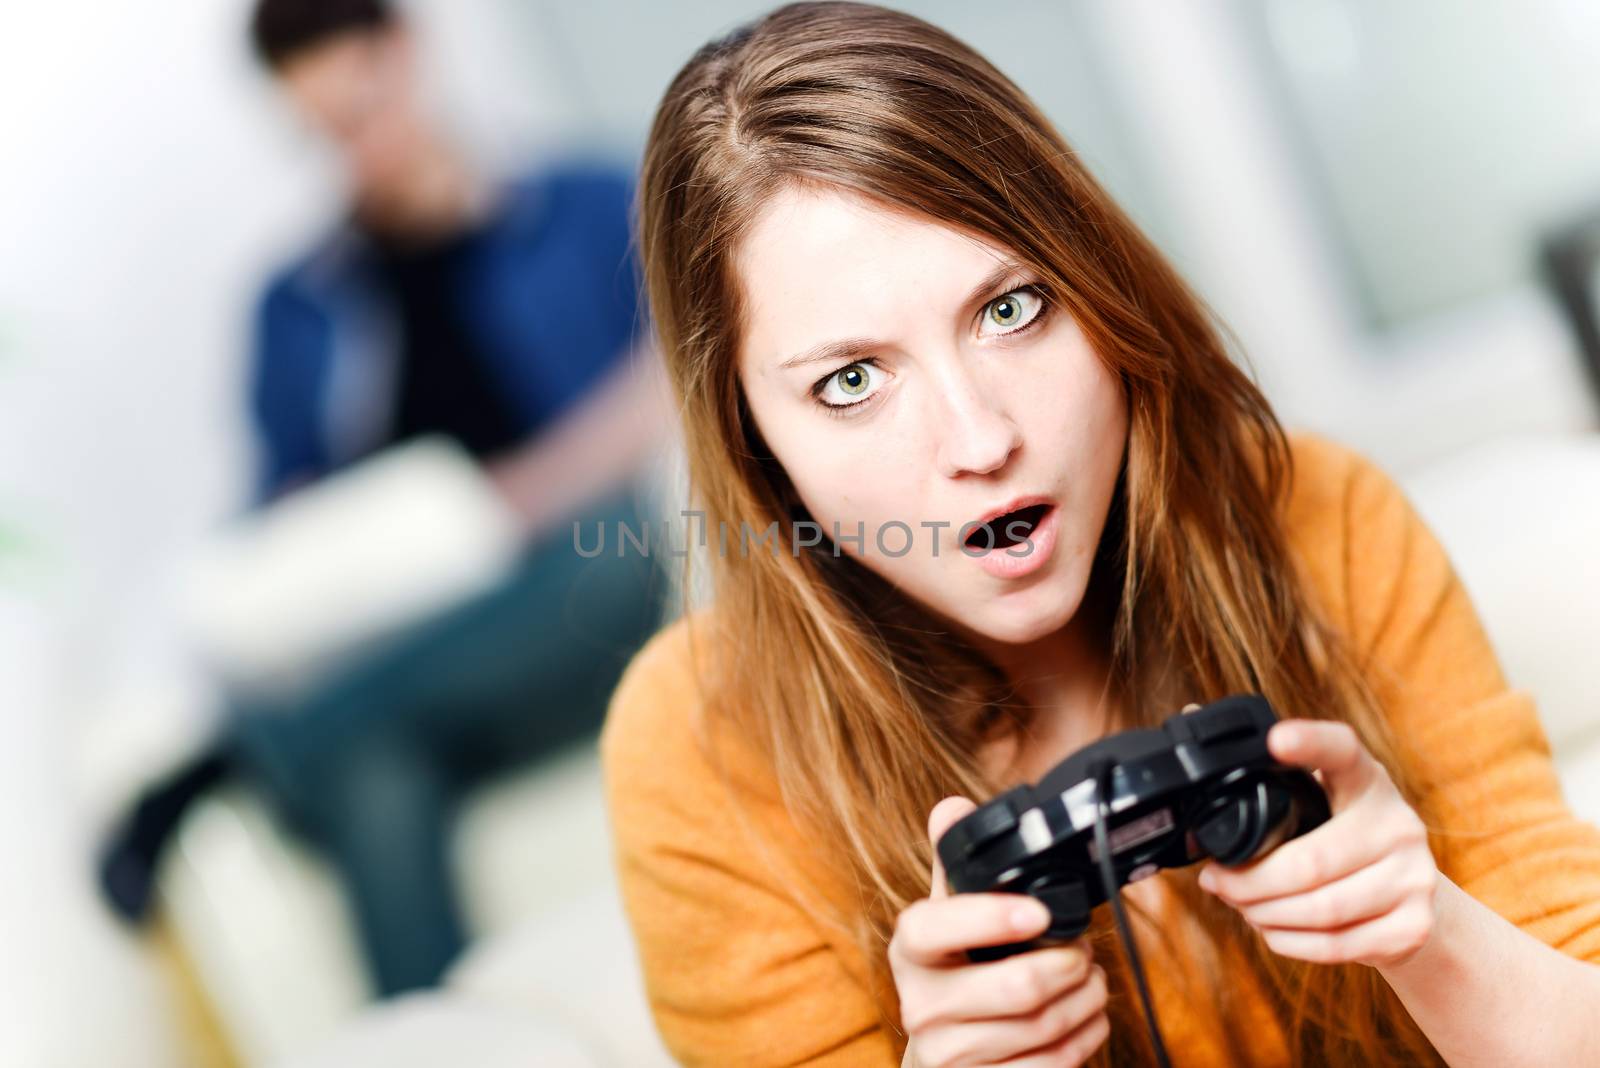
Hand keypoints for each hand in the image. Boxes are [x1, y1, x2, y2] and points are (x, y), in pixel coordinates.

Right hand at [893, 797, 1109, 1067]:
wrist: (939, 1058)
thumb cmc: (950, 977)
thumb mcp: (945, 922)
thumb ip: (952, 865)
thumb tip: (951, 807)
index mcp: (910, 950)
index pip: (934, 927)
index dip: (988, 918)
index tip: (1038, 912)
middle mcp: (920, 1004)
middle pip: (1014, 987)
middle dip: (1069, 964)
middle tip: (1086, 951)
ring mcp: (948, 1053)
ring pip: (1041, 1027)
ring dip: (1085, 1000)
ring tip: (1092, 980)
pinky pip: (1050, 1066)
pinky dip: (1083, 1038)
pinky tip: (1087, 1019)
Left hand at [1196, 719, 1440, 967]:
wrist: (1415, 894)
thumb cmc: (1344, 835)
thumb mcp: (1318, 796)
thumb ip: (1266, 770)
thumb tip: (1188, 717)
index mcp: (1364, 778)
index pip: (1340, 750)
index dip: (1310, 742)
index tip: (1275, 738)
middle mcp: (1397, 822)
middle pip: (1310, 862)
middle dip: (1249, 881)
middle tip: (1217, 882)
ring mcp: (1413, 875)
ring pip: (1321, 909)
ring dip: (1265, 914)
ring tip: (1242, 907)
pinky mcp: (1413, 925)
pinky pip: (1336, 944)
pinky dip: (1291, 942)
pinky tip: (1273, 930)